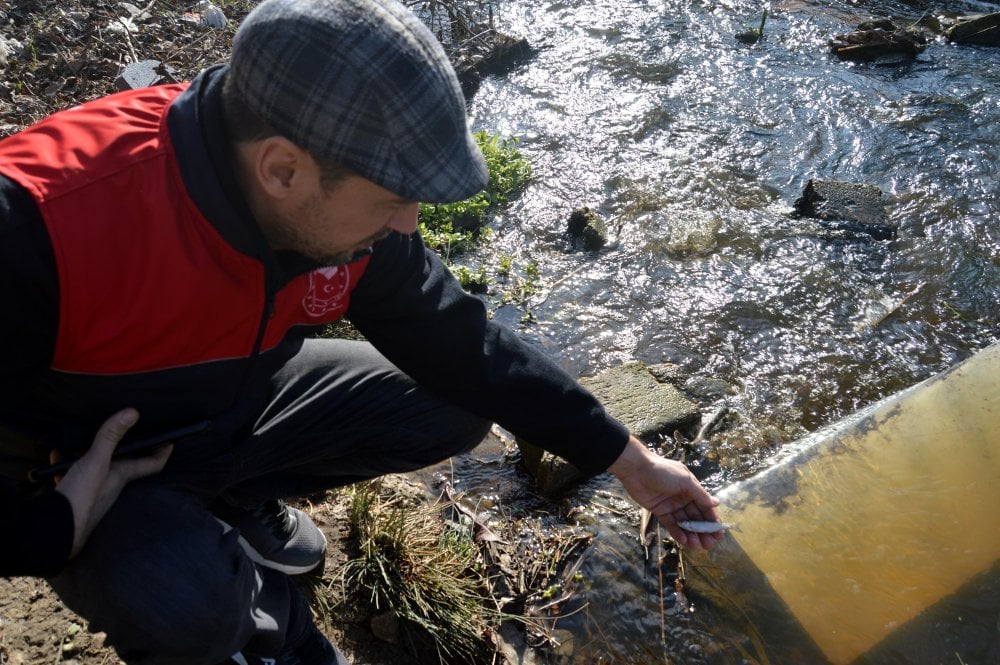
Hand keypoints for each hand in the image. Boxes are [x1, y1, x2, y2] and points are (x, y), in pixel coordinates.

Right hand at [52, 409, 172, 556]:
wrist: (53, 530)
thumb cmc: (80, 499)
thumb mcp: (96, 462)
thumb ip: (111, 437)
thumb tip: (132, 413)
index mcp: (122, 475)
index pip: (152, 464)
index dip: (162, 452)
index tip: (170, 439)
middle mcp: (110, 484)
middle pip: (123, 462)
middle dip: (124, 446)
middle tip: (125, 430)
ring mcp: (92, 491)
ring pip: (96, 467)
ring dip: (91, 453)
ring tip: (83, 439)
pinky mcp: (73, 495)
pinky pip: (72, 475)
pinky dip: (66, 464)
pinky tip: (56, 456)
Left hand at [608, 436, 722, 550]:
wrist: (637, 470)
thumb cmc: (663, 472)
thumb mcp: (685, 481)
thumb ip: (700, 494)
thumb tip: (717, 503)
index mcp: (691, 489)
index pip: (705, 507)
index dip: (712, 520)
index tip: (719, 534)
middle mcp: (683, 498)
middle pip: (696, 517)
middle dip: (703, 531)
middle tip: (708, 545)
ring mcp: (671, 505)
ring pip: (684, 523)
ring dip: (691, 534)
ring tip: (696, 546)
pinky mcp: (660, 511)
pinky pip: (671, 524)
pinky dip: (678, 533)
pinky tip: (684, 541)